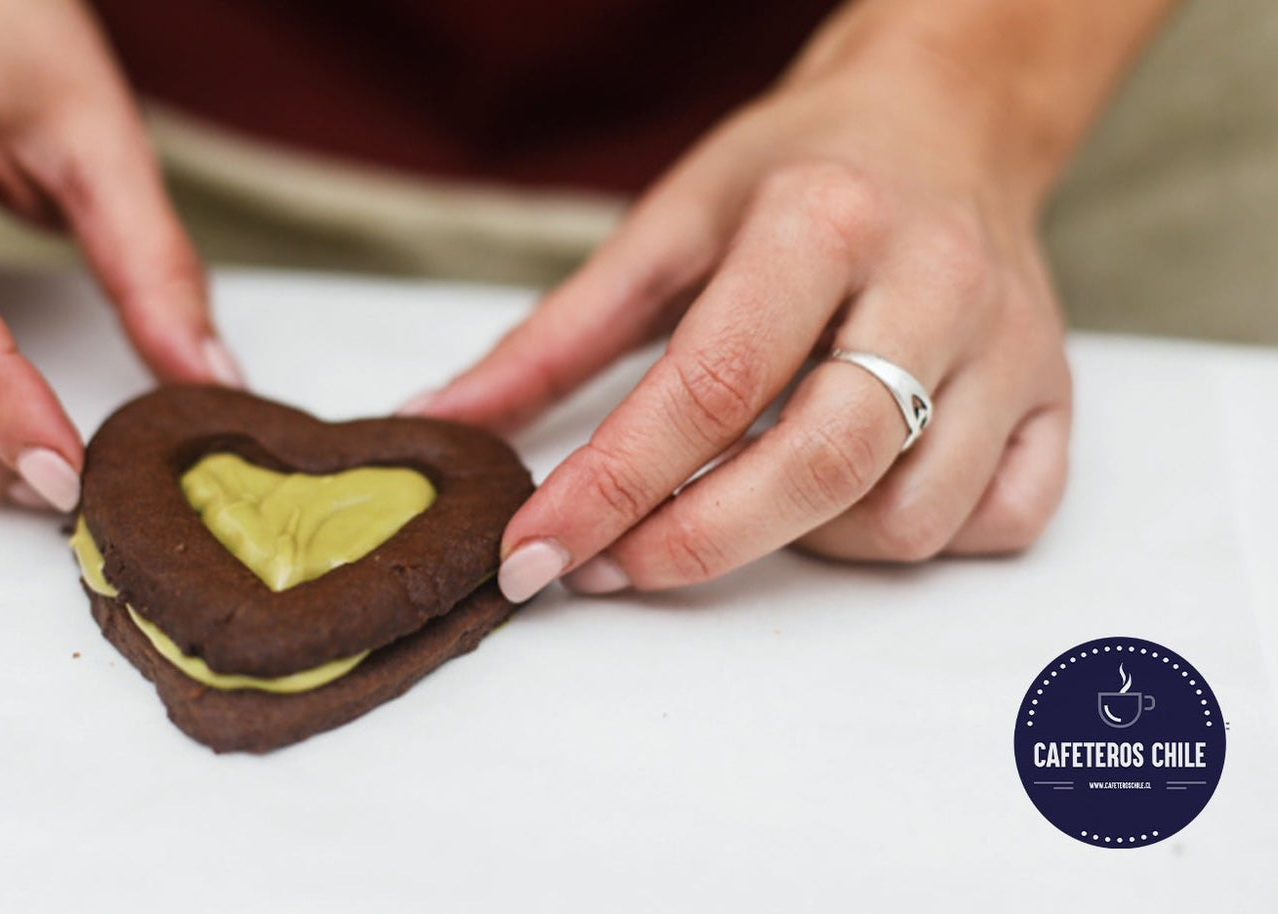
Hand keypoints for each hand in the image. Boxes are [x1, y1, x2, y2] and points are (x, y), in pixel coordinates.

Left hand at [406, 56, 1073, 597]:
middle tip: (611, 563)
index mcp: (822, 219)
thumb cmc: (799, 171)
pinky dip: (914, 537)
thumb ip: (557, 334)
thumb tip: (449, 416)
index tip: (535, 552)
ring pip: (910, 516)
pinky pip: (998, 520)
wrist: (949, 119)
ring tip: (742, 498)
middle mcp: (932, 283)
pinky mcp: (1060, 393)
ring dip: (802, 544)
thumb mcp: (666, 223)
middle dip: (695, 543)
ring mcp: (1013, 347)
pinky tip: (853, 497)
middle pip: (822, 465)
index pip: (711, 384)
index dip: (611, 486)